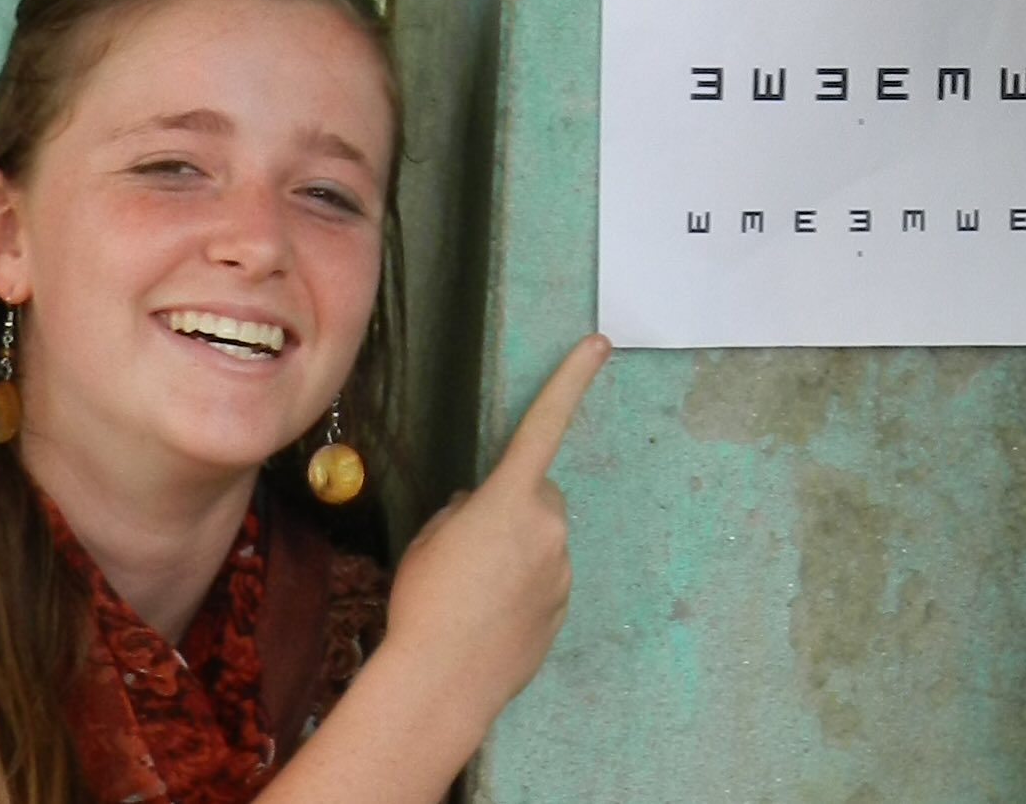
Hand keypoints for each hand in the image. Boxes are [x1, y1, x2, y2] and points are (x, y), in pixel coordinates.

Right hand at [372, 336, 607, 762]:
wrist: (443, 682)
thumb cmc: (426, 600)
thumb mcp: (430, 539)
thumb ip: (465, 512)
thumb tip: (481, 512)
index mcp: (511, 496)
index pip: (543, 423)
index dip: (570, 380)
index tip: (599, 343)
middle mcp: (549, 525)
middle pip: (537, 496)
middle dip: (512, 509)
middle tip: (469, 550)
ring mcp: (562, 569)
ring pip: (541, 542)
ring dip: (516, 554)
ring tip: (474, 594)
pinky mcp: (563, 606)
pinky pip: (544, 582)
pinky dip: (523, 592)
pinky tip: (490, 620)